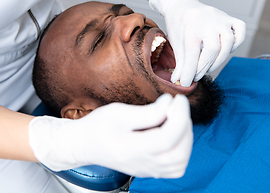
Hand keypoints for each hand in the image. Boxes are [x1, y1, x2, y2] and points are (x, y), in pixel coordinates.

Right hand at [29, 94, 192, 177]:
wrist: (84, 144)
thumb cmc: (97, 127)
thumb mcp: (118, 113)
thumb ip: (147, 112)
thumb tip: (170, 104)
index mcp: (131, 149)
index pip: (168, 138)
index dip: (179, 116)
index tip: (178, 99)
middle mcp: (141, 164)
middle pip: (179, 153)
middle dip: (184, 126)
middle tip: (176, 107)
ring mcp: (146, 170)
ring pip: (180, 162)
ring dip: (185, 138)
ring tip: (175, 119)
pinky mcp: (149, 170)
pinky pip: (175, 167)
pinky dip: (181, 150)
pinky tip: (173, 133)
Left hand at [149, 0, 245, 85]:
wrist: (182, 5)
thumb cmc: (178, 25)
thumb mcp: (175, 42)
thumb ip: (180, 62)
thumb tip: (179, 82)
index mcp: (190, 23)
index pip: (192, 50)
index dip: (189, 69)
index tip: (185, 82)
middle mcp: (208, 19)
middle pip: (212, 48)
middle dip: (204, 67)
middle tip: (196, 76)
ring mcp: (220, 18)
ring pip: (228, 42)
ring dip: (218, 60)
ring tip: (207, 67)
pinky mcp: (229, 18)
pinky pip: (240, 32)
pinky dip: (236, 44)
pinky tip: (223, 52)